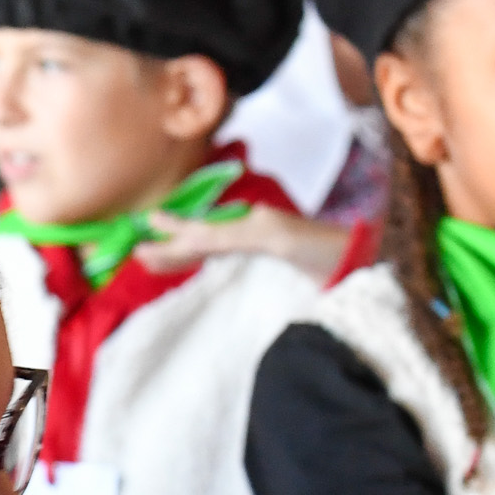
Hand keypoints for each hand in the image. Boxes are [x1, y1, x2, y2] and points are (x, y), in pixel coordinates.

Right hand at [135, 205, 349, 280]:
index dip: (174, 231)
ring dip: (183, 256)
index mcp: (249, 223)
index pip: (201, 230)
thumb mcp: (269, 238)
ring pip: (210, 252)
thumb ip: (226, 238)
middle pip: (201, 239)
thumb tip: (184, 240)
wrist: (355, 267)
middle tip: (138, 252)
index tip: (145, 231)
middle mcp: (250, 233)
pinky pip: (226, 263)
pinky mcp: (269, 269)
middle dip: (171, 245)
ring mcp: (259, 251)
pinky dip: (204, 266)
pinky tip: (197, 270)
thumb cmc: (319, 248)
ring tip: (155, 260)